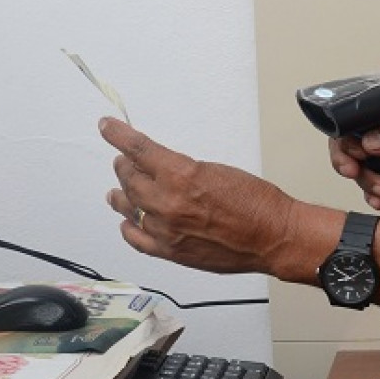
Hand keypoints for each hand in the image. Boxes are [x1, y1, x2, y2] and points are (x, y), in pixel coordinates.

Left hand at [101, 118, 301, 274]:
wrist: (272, 237)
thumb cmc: (255, 203)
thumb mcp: (215, 170)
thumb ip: (182, 171)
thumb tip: (162, 169)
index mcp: (180, 175)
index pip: (137, 149)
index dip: (117, 135)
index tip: (107, 127)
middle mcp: (167, 203)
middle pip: (129, 178)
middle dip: (125, 166)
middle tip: (123, 161)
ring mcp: (166, 230)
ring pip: (128, 207)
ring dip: (121, 195)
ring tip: (116, 190)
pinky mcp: (170, 252)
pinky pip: (137, 239)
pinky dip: (128, 228)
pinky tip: (125, 223)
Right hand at [327, 102, 379, 211]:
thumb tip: (371, 141)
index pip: (354, 121)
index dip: (345, 138)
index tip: (354, 154)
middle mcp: (379, 132)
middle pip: (347, 146)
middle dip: (347, 162)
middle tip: (354, 172)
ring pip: (357, 169)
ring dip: (365, 182)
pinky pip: (368, 186)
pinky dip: (370, 195)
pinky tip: (379, 200)